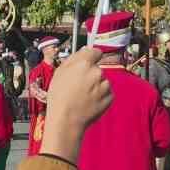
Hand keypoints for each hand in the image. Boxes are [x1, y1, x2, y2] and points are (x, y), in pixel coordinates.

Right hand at [39, 45, 113, 164]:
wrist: (66, 120)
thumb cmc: (59, 97)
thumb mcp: (59, 72)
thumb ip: (74, 58)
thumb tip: (86, 50)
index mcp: (84, 63)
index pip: (96, 52)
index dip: (91, 58)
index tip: (87, 64)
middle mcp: (97, 72)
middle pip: (97, 69)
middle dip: (91, 75)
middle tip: (79, 87)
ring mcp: (105, 85)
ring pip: (102, 82)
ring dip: (96, 87)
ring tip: (82, 97)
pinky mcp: (110, 97)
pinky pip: (106, 93)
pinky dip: (100, 97)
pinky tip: (88, 103)